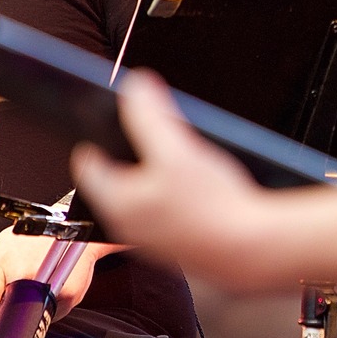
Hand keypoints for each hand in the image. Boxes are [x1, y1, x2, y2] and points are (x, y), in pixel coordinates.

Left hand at [0, 227, 97, 315]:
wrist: (74, 229)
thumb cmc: (33, 236)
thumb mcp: (1, 245)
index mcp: (4, 263)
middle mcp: (26, 276)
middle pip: (4, 313)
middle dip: (6, 306)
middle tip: (14, 290)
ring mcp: (49, 288)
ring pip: (30, 317)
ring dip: (29, 306)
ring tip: (35, 282)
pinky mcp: (70, 296)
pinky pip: (52, 314)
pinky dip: (49, 305)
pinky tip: (52, 284)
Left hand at [71, 72, 281, 292]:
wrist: (250, 251)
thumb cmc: (213, 206)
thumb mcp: (178, 150)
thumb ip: (150, 116)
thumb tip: (135, 86)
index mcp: (116, 201)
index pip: (87, 163)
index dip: (96, 137)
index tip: (107, 122)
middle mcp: (127, 224)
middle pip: (114, 179)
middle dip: (130, 154)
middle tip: (150, 134)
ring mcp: (150, 239)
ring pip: (139, 196)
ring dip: (153, 175)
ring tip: (178, 159)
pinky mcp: (173, 245)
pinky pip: (162, 212)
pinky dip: (172, 196)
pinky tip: (197, 187)